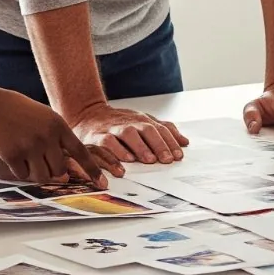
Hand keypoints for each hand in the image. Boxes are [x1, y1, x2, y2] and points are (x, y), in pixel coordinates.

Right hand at [0, 89, 119, 185]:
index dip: (92, 169)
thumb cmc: (21, 113)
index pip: (81, 152)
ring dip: (37, 174)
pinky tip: (14, 155)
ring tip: (28, 158)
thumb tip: (64, 174)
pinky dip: (19, 171)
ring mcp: (29, 146)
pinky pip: (22, 175)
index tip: (102, 183)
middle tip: (42, 161)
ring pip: (43, 176)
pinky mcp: (12, 155)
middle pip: (60, 170)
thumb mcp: (46, 118)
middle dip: (55, 172)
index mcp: (58, 125)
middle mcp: (47, 137)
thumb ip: (57, 142)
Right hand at [67, 101, 188, 164]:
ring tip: (150, 160)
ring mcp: (114, 128)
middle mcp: (130, 122)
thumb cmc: (119, 122)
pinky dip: (118, 151)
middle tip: (167, 159)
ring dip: (140, 147)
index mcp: (142, 120)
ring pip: (129, 134)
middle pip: (147, 130)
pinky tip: (126, 160)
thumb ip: (163, 130)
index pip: (160, 129)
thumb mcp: (143, 122)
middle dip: (159, 144)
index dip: (170, 142)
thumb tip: (185, 142)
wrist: (88, 114)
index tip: (179, 156)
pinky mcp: (98, 136)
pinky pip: (108, 143)